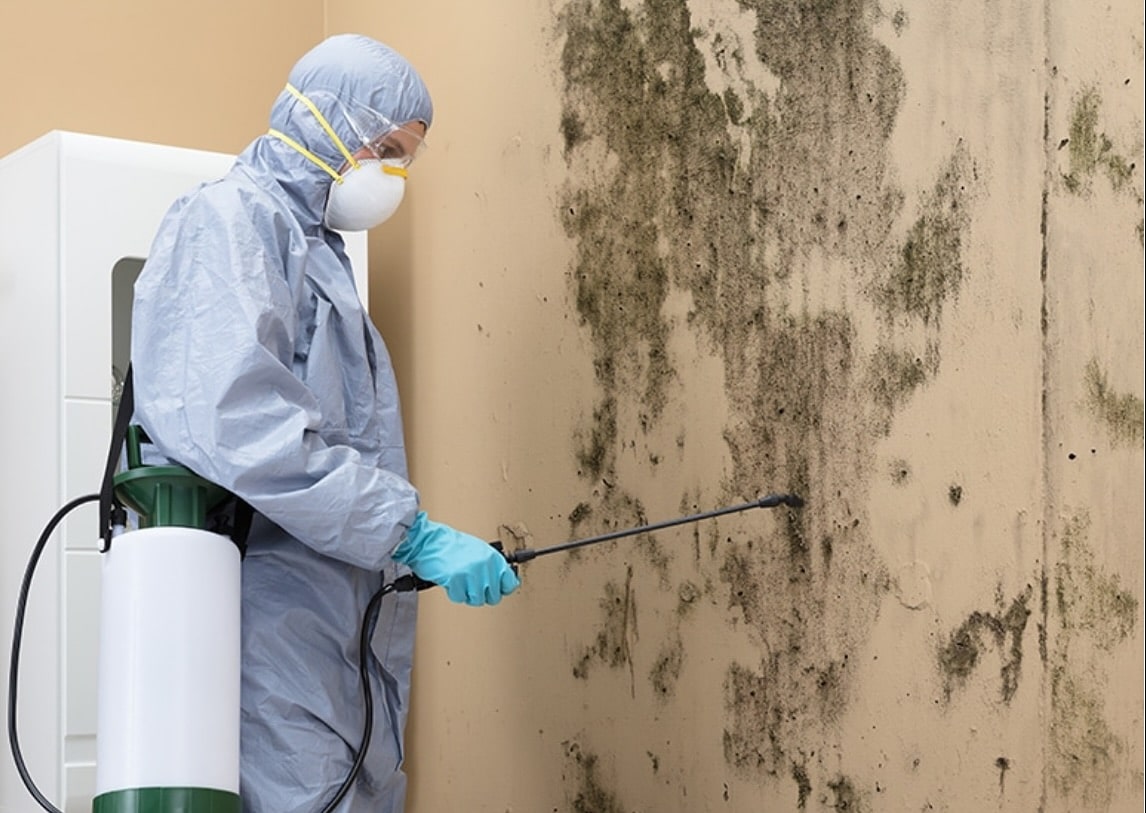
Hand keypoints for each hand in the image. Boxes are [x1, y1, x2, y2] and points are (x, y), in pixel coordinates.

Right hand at [391, 512, 520, 605]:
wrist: (428, 541)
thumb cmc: (450, 545)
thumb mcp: (478, 550)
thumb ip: (491, 565)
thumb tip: (504, 579)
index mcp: (493, 557)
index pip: (510, 583)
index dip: (503, 589)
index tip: (499, 589)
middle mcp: (485, 565)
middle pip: (493, 596)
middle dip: (482, 594)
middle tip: (471, 585)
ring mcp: (471, 573)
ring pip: (477, 600)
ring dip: (467, 594)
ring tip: (460, 581)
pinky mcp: (456, 581)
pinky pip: (459, 598)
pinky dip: (454, 592)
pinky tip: (451, 580)